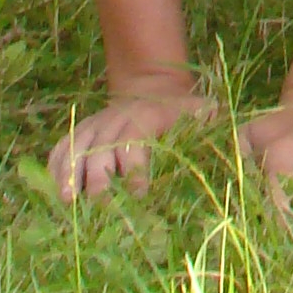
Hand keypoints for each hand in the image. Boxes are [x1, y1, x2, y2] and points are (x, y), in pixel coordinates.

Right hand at [46, 71, 216, 202]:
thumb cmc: (181, 110)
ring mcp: (95, 124)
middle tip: (99, 206)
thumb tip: (239, 146)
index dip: (134, 167)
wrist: (153, 86)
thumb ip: (212, 127)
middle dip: (98, 177)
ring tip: (66, 199)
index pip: (134, 140)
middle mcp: (115, 118)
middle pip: (100, 147)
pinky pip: (62, 146)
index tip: (138, 195)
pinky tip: (53, 188)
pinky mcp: (82, 131)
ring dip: (69, 172)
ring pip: (75, 145)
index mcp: (144, 116)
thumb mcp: (201, 112)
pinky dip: (55, 165)